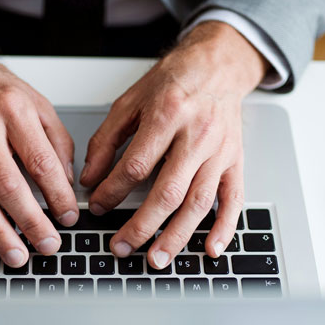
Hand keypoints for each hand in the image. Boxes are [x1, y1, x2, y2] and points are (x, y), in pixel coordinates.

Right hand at [0, 27, 77, 266]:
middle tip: (48, 245)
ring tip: (17, 256)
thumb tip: (66, 181)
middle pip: (8, 185)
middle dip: (31, 222)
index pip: (41, 162)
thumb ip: (56, 140)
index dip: (57, 195)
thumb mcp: (35, 101)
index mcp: (13, 111)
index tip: (68, 216)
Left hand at [80, 22, 267, 268]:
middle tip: (122, 246)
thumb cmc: (174, 81)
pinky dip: (224, 227)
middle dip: (142, 225)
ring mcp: (220, 151)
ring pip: (199, 202)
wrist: (218, 65)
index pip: (136, 165)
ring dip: (177, 235)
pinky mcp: (235, 161)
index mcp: (167, 115)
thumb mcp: (130, 101)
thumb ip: (107, 140)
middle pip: (169, 191)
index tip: (98, 207)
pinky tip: (210, 248)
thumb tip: (89, 177)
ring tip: (157, 259)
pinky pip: (234, 198)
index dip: (112, 191)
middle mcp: (197, 135)